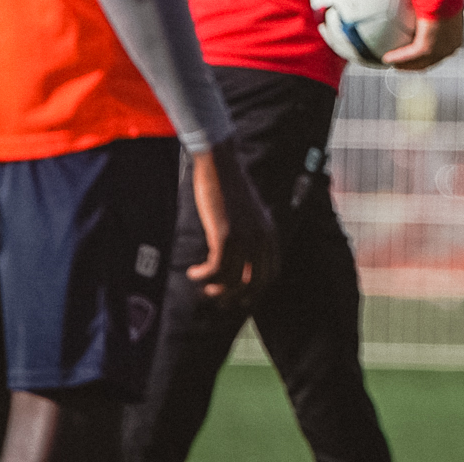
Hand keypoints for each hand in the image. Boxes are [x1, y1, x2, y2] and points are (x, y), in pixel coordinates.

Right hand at [188, 139, 276, 303]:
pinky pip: (216, 268)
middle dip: (235, 296)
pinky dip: (202, 275)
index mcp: (270, 234)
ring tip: (202, 286)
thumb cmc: (230, 190)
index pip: (271, 275)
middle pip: (255, 284)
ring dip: (215, 289)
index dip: (254, 290)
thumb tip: (243, 260)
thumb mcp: (249, 215)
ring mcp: (245, 237)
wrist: (221, 166)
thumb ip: (251, 235)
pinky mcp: (225, 234)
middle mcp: (262, 238)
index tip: (236, 294)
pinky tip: (193, 272)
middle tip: (216, 295)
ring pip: (234, 281)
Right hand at [383, 9, 463, 70]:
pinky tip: (386, 58)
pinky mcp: (428, 49)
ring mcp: (441, 49)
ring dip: (406, 65)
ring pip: (421, 63)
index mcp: (456, 32)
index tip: (417, 49)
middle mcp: (452, 45)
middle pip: (433, 60)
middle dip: (417, 63)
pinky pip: (409, 55)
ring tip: (393, 65)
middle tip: (402, 63)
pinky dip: (397, 57)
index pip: (444, 47)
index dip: (430, 50)